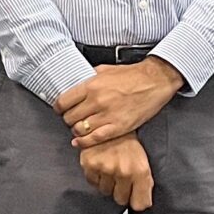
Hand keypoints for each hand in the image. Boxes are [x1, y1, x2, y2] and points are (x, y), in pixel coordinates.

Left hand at [56, 58, 185, 149]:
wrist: (154, 81)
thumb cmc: (131, 75)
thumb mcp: (104, 70)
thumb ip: (88, 79)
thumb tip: (75, 86)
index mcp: (91, 85)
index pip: (63, 102)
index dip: (59, 108)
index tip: (60, 110)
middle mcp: (96, 101)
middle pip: (69, 117)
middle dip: (68, 119)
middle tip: (72, 119)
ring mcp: (107, 115)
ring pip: (79, 129)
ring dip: (77, 130)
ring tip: (80, 128)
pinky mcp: (118, 127)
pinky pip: (94, 139)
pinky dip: (84, 142)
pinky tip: (80, 141)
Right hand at [78, 136, 153, 210]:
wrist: (110, 121)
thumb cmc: (128, 142)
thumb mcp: (144, 161)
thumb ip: (146, 183)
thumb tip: (142, 203)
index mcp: (140, 171)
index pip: (139, 204)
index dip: (136, 200)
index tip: (133, 196)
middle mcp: (124, 171)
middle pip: (120, 200)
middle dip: (120, 190)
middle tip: (120, 176)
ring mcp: (106, 168)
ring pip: (105, 191)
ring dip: (107, 183)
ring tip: (110, 167)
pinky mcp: (90, 164)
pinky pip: (92, 182)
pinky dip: (96, 176)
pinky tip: (100, 164)